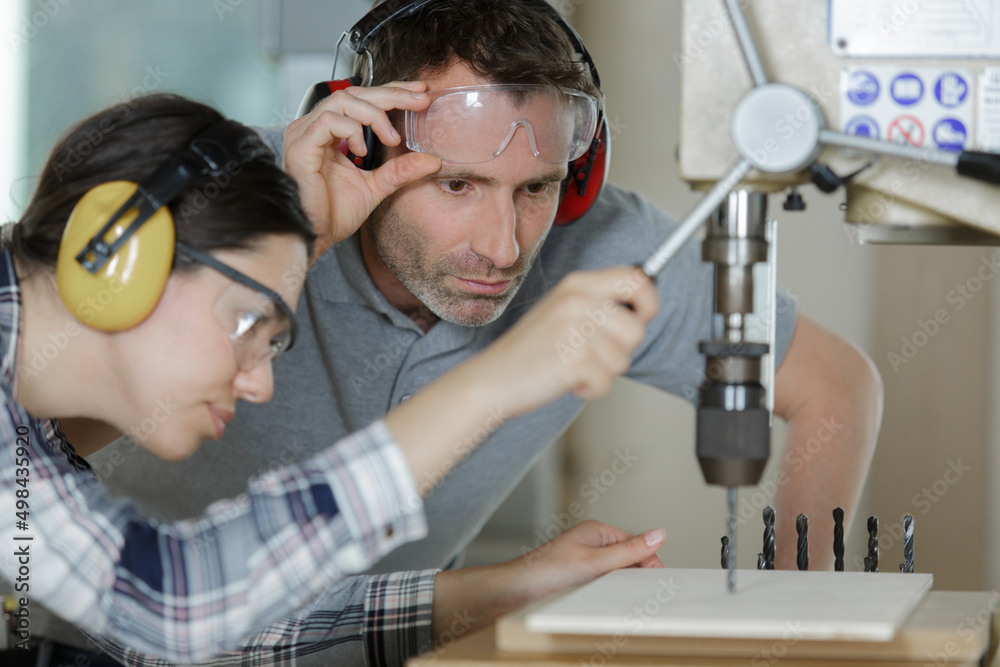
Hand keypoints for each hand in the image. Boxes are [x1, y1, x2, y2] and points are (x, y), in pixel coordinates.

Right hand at [283, 80, 441, 257]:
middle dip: (392, 94)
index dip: (391, 91)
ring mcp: (304, 134)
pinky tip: (361, 151)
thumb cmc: (334, 214)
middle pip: (354, 92)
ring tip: (391, 139)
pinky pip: (329, 120)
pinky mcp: (301, 146)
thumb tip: (432, 160)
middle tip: (420, 101)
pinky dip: (352, 130)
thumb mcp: (376, 186)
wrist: (315, 237)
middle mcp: (313, 127)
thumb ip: (400, 170)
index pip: (361, 99)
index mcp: (327, 132)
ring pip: (343, 100)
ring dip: (375, 114)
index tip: (419, 93)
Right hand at [384, 267, 657, 494]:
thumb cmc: (529, 350)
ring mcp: (575, 329)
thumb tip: (641, 309)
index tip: (642, 317)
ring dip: (602, 372)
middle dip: (620, 350)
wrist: (491, 378)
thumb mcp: (562, 310)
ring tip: (572, 365)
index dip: (648, 301)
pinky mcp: (574, 359)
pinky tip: (566, 380)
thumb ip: (597, 305)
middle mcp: (578, 301)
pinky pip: (605, 383)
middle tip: (590, 353)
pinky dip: (589, 389)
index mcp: (577, 284)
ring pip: (623, 359)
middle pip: (635, 328)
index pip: (635, 279)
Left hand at [509, 520, 665, 599]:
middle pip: (627, 556)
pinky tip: (604, 597)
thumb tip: (659, 534)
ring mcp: (585, 557)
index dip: (648, 561)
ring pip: (616, 570)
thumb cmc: (548, 570)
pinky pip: (603, 579)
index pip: (635, 543)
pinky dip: (609, 588)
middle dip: (635, 573)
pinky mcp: (579, 573)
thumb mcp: (595, 562)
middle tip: (637, 592)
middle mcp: (592, 541)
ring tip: (616, 594)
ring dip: (621, 582)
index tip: (655, 581)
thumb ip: (629, 551)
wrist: (518, 588)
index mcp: (598, 530)